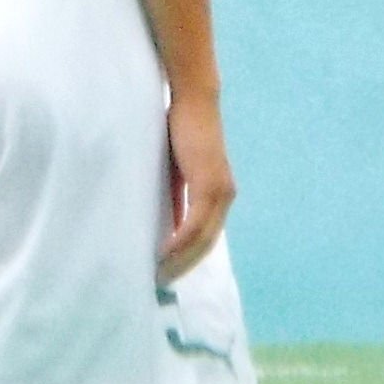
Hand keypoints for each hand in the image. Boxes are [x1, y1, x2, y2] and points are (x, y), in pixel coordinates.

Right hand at [157, 90, 235, 283]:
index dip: (189, 259)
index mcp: (219, 196)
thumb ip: (177, 197)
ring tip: (158, 274)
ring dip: (180, 260)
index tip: (168, 275)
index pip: (206, 239)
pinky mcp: (209, 183)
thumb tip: (168, 225)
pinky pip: (195, 223)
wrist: (194, 100)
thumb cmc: (181, 132)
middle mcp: (225, 197)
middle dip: (183, 267)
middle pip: (206, 245)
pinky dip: (180, 242)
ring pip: (202, 239)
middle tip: (160, 283)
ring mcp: (219, 191)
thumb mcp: (177, 172)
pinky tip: (163, 253)